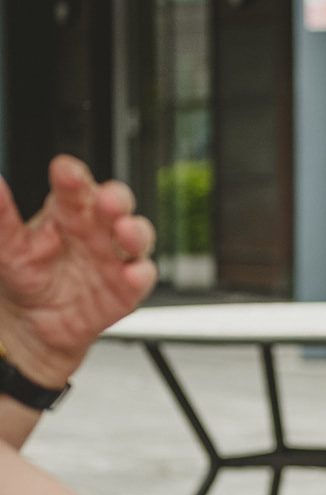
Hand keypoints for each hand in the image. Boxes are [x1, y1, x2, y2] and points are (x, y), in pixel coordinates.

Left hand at [0, 156, 155, 385]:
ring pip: (137, 236)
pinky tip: (133, 273)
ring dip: (136, 231)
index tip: (65, 170)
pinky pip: (142, 276)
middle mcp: (97, 229)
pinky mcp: (128, 287)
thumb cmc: (27, 275)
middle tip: (107, 199)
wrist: (34, 324)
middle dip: (116, 198)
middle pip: (116, 204)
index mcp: (69, 211)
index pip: (75, 186)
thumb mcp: (8, 248)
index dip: (73, 176)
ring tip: (125, 230)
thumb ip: (2, 218)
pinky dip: (141, 274)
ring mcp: (116, 257)